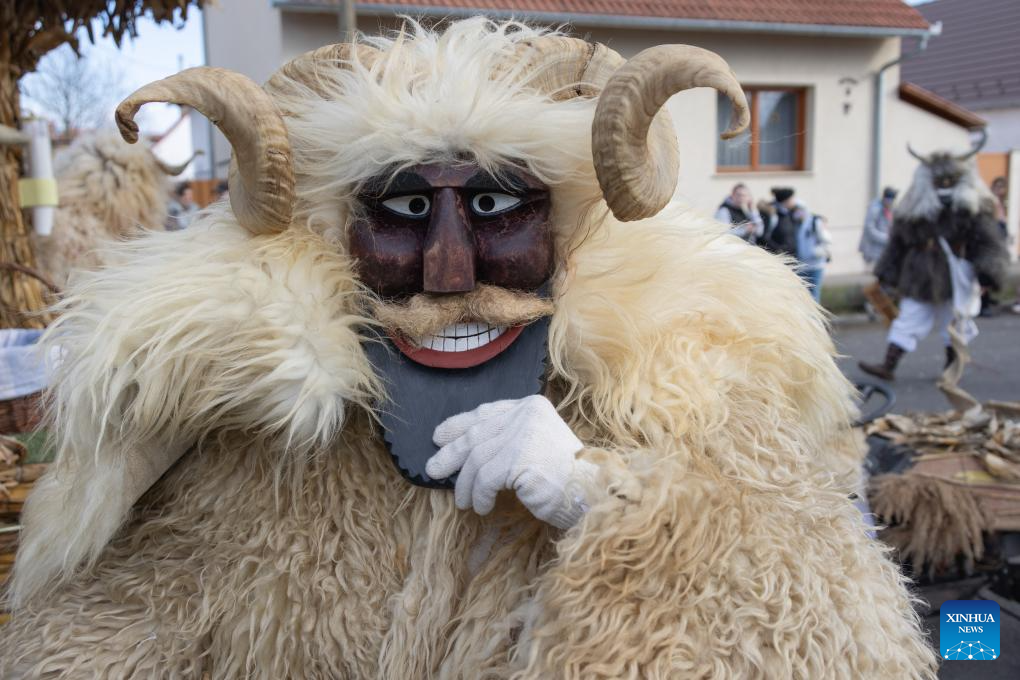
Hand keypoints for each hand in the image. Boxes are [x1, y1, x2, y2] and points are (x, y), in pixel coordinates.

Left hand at [426, 395, 596, 528]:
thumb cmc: (565, 477)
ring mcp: (523, 433)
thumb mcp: (535, 447)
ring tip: (463, 502)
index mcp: (532, 406)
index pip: (486, 412)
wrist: (591, 494)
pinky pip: (486, 478)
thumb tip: (464, 449)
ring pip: (477, 458)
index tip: (440, 436)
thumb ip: (507, 439)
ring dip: (466, 484)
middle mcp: (527, 413)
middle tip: (432, 470)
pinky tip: (482, 507)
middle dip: (451, 454)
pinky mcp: (519, 456)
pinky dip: (480, 495)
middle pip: (476, 433)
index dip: (459, 424)